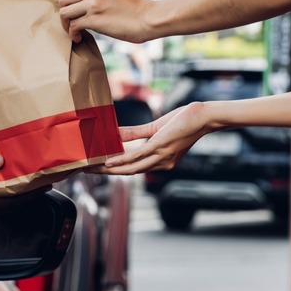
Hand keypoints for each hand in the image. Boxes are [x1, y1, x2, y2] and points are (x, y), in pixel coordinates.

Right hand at [0, 154, 50, 214]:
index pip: (10, 202)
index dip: (30, 195)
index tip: (46, 185)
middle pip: (11, 201)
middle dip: (30, 192)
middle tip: (47, 178)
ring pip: (4, 197)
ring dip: (20, 188)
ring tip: (35, 174)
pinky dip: (7, 184)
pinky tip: (13, 172)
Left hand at [59, 0, 152, 43]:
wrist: (150, 18)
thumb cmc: (136, 10)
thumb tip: (83, 7)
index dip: (70, 2)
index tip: (75, 13)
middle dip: (65, 12)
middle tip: (71, 22)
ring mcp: (93, 3)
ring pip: (64, 12)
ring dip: (66, 24)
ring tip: (74, 31)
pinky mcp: (94, 19)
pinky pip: (72, 26)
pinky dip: (72, 34)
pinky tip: (78, 38)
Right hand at [90, 102, 216, 174]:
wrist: (203, 117)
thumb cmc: (183, 121)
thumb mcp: (155, 128)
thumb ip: (135, 133)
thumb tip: (116, 133)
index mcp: (161, 162)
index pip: (134, 169)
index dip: (114, 171)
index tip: (97, 169)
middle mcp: (161, 164)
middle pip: (128, 172)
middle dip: (106, 173)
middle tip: (87, 171)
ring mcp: (160, 157)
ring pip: (130, 168)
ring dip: (109, 169)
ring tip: (92, 168)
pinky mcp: (159, 147)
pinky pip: (136, 157)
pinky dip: (120, 160)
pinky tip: (108, 161)